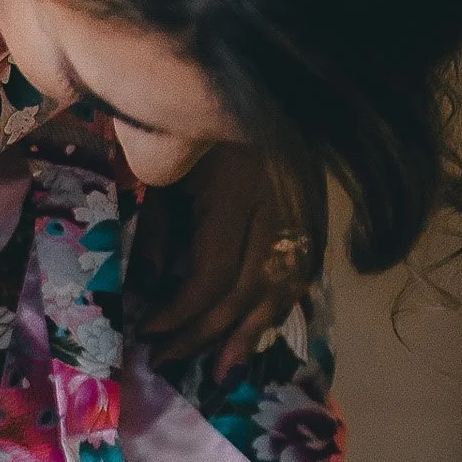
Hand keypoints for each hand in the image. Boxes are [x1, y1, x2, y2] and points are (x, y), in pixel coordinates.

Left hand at [133, 142, 312, 381]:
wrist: (244, 87)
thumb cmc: (193, 135)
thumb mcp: (164, 179)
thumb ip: (158, 236)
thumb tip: (150, 294)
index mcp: (236, 194)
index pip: (213, 275)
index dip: (180, 311)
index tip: (147, 330)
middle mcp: (277, 207)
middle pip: (248, 290)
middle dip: (205, 333)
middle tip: (167, 359)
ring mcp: (303, 212)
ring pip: (283, 288)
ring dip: (249, 335)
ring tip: (221, 373)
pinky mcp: (314, 215)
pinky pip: (302, 273)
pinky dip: (278, 308)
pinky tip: (256, 334)